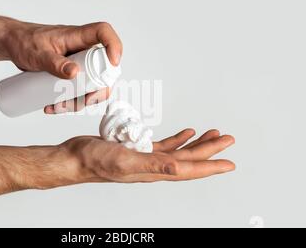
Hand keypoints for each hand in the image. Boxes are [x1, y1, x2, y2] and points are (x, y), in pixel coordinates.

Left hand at [1, 21, 121, 113]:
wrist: (11, 45)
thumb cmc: (23, 42)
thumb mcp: (38, 54)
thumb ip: (55, 63)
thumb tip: (74, 73)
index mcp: (77, 36)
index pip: (103, 33)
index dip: (114, 46)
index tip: (113, 64)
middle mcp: (81, 49)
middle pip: (104, 68)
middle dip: (98, 89)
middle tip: (86, 101)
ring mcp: (77, 62)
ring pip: (91, 84)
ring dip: (80, 100)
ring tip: (58, 107)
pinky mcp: (69, 74)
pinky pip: (77, 90)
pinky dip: (68, 102)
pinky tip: (53, 107)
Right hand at [37, 129, 234, 187]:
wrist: (75, 157)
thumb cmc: (94, 161)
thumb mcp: (125, 161)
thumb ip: (154, 164)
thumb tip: (179, 167)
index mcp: (154, 171)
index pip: (189, 169)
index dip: (211, 166)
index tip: (230, 163)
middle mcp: (153, 167)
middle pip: (189, 159)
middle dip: (210, 150)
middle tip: (228, 139)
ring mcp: (146, 158)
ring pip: (179, 152)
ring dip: (197, 144)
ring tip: (212, 134)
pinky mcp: (137, 150)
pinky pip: (164, 145)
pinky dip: (178, 139)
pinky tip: (186, 133)